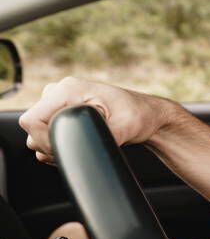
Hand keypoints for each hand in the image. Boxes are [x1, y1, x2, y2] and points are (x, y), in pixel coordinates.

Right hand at [19, 77, 173, 163]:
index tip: (63, 149)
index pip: (32, 119)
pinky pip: (46, 130)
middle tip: (78, 147)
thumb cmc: (140, 116)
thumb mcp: (125, 128)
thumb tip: (86, 148)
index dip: (42, 140)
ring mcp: (60, 100)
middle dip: (49, 144)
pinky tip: (79, 142)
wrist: (148, 115)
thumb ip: (102, 136)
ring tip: (83, 143)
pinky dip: (57, 141)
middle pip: (32, 127)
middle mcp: (60, 91)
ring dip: (54, 143)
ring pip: (38, 130)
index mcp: (69, 89)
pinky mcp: (63, 109)